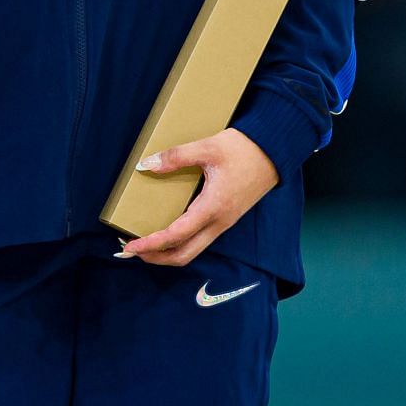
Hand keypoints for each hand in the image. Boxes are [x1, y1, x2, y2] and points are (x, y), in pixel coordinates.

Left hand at [116, 128, 278, 266]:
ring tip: (146, 245)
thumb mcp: (207, 147)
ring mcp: (224, 223)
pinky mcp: (226, 218)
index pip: (177, 235)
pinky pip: (201, 239)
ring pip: (194, 249)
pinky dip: (181, 242)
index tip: (131, 247)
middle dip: (157, 257)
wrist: (274, 152)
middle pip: (185, 254)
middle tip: (132, 252)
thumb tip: (146, 165)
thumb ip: (176, 157)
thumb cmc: (242, 150)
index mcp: (213, 208)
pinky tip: (168, 232)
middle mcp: (219, 222)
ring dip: (168, 252)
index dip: (152, 244)